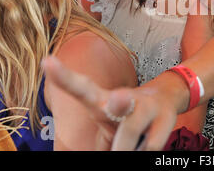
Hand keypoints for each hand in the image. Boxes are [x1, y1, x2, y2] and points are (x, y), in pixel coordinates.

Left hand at [42, 55, 177, 149]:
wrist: (166, 99)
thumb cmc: (127, 119)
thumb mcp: (106, 126)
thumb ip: (100, 141)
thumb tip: (110, 140)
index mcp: (102, 100)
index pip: (80, 87)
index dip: (64, 76)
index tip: (47, 61)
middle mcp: (125, 98)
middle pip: (120, 104)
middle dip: (119, 103)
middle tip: (118, 99)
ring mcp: (147, 106)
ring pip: (132, 134)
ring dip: (124, 149)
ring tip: (127, 146)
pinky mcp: (166, 118)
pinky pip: (149, 147)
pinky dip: (141, 152)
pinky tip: (143, 143)